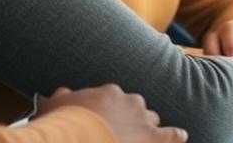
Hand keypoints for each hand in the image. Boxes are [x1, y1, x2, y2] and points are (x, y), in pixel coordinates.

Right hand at [36, 84, 186, 141]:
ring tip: (141, 140)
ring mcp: (143, 119)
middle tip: (119, 133)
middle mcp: (129, 101)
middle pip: (136, 108)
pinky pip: (171, 135)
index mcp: (108, 93)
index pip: (115, 100)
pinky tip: (179, 137)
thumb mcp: (53, 107)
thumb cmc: (62, 125)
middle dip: (130, 120)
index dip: (110, 113)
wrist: (75, 138)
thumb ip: (59, 99)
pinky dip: (175, 137)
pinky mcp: (152, 138)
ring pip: (152, 120)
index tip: (103, 121)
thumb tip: (56, 95)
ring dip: (148, 129)